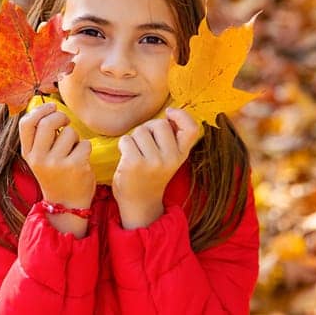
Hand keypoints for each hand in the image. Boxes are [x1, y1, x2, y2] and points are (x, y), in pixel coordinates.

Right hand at [18, 102, 95, 209]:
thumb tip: (47, 108)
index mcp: (28, 154)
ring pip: (69, 133)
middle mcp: (39, 158)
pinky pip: (84, 144)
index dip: (40, 110)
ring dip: (75, 137)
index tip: (51, 107)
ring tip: (73, 150)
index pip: (26, 123)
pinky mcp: (75, 166)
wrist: (66, 204)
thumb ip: (39, 137)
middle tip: (66, 122)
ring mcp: (56, 163)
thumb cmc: (55, 175)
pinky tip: (82, 159)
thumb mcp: (38, 158)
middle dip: (61, 116)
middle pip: (48, 122)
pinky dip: (86, 148)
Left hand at [112, 108, 203, 227]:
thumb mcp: (169, 158)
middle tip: (144, 144)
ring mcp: (153, 162)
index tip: (169, 113)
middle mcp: (171, 158)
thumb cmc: (151, 174)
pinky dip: (123, 145)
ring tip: (136, 153)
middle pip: (159, 124)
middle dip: (148, 128)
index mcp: (182, 155)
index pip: (192, 129)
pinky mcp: (135, 163)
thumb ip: (171, 139)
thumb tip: (170, 112)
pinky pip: (126, 140)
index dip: (182, 115)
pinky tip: (126, 157)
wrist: (139, 202)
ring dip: (134, 138)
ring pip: (140, 131)